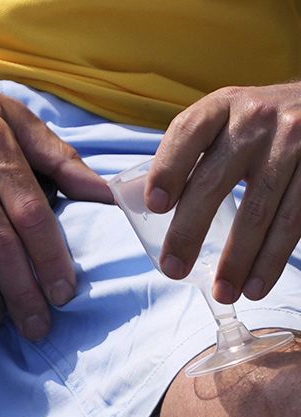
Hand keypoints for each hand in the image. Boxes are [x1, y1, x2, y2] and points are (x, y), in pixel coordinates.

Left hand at [148, 83, 300, 302]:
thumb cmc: (262, 123)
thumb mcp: (229, 118)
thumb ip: (196, 151)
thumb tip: (150, 208)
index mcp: (223, 105)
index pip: (187, 132)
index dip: (168, 168)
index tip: (155, 206)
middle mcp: (258, 119)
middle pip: (214, 181)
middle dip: (190, 231)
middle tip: (173, 269)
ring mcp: (293, 142)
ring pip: (260, 209)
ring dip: (239, 259)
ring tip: (223, 292)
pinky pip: (295, 219)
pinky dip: (273, 258)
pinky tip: (257, 283)